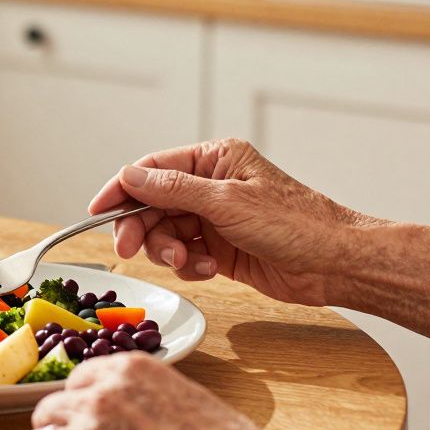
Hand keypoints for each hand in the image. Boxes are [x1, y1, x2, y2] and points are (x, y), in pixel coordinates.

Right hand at [89, 138, 364, 305]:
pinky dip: (189, 266)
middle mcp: (210, 186)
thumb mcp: (227, 201)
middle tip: (130, 250)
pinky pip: (184, 255)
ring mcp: (214, 218)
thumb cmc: (296, 224)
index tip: (96, 210)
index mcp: (214, 159)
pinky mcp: (219, 249)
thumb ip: (173, 189)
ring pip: (165, 233)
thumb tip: (130, 176)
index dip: (120, 189)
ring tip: (188, 262)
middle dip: (141, 228)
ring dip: (168, 251)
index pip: (152, 169)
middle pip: (152, 204)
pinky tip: (209, 270)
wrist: (334, 263)